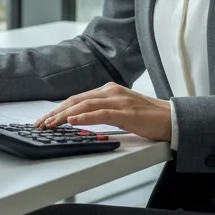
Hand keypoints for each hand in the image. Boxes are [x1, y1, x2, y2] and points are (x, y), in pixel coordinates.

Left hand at [34, 82, 172, 141]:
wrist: (174, 119)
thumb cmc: (148, 118)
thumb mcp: (121, 112)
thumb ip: (103, 112)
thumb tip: (80, 120)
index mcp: (109, 91)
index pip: (77, 99)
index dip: (58, 109)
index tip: (45, 119)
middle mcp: (111, 92)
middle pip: (76, 100)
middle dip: (55, 113)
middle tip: (40, 124)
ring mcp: (119, 101)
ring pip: (84, 105)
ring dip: (64, 115)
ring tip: (50, 124)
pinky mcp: (127, 113)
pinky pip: (102, 113)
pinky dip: (85, 116)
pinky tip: (73, 120)